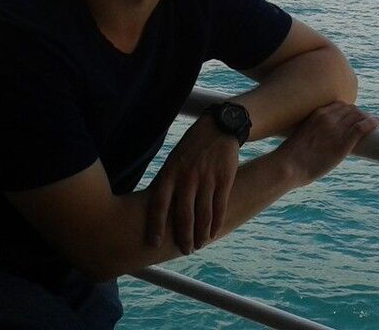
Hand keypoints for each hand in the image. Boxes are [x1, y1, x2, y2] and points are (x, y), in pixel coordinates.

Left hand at [146, 115, 239, 253]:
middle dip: (183, 236)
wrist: (218, 127)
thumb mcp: (174, 160)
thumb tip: (156, 207)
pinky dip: (217, 223)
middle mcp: (187, 178)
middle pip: (183, 214)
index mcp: (170, 173)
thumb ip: (167, 182)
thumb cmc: (192, 147)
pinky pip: (220, 207)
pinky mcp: (224, 179)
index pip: (159, 204)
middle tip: (185, 250)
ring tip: (199, 245)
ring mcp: (206, 179)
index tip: (154, 243)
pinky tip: (214, 233)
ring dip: (201, 234)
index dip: (155, 225)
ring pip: (203, 214)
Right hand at [277, 102, 378, 186]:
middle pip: (351, 109)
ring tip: (372, 123)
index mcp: (316, 114)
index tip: (352, 117)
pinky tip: (377, 123)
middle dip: (359, 114)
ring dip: (366, 118)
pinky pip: (362, 127)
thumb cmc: (290, 156)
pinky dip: (371, 123)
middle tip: (364, 122)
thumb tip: (315, 143)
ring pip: (358, 116)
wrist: (288, 166)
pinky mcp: (344, 143)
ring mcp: (336, 129)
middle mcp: (328, 118)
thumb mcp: (300, 136)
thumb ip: (310, 134)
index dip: (348, 110)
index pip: (339, 105)